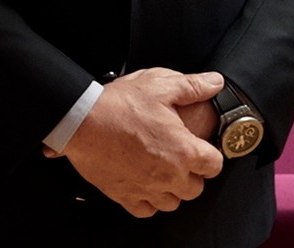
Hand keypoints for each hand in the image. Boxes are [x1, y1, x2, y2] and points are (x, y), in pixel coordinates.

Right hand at [61, 68, 224, 217]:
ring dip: (171, 189)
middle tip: (179, 158)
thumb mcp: (158, 85)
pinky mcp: (124, 195)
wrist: (79, 121)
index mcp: (184, 150)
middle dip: (192, 174)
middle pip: (195, 188)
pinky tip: (143, 185)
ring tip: (161, 172)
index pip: (215, 165)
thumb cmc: (117, 105)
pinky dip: (148, 201)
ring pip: (172, 202)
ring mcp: (147, 188)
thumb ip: (192, 86)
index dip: (209, 155)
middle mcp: (169, 175)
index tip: (200, 148)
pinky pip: (146, 210)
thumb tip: (214, 83)